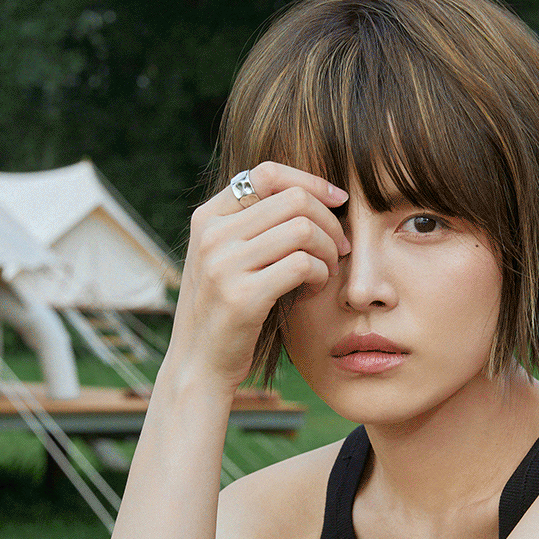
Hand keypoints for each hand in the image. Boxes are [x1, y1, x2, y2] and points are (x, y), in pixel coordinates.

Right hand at [166, 162, 350, 393]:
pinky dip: (319, 275)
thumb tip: (309, 195)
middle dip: (329, 221)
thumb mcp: (225, 259)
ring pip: (303, 230)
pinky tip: (313, 290)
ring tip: (327, 272)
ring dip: (328, 250)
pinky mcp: (243, 297)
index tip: (337, 200)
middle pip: (293, 200)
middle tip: (340, 248)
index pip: (267, 173)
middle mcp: (212, 235)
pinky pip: (302, 265)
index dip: (310, 181)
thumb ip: (252, 227)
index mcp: (208, 218)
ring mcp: (224, 265)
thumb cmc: (223, 311)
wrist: (198, 365)